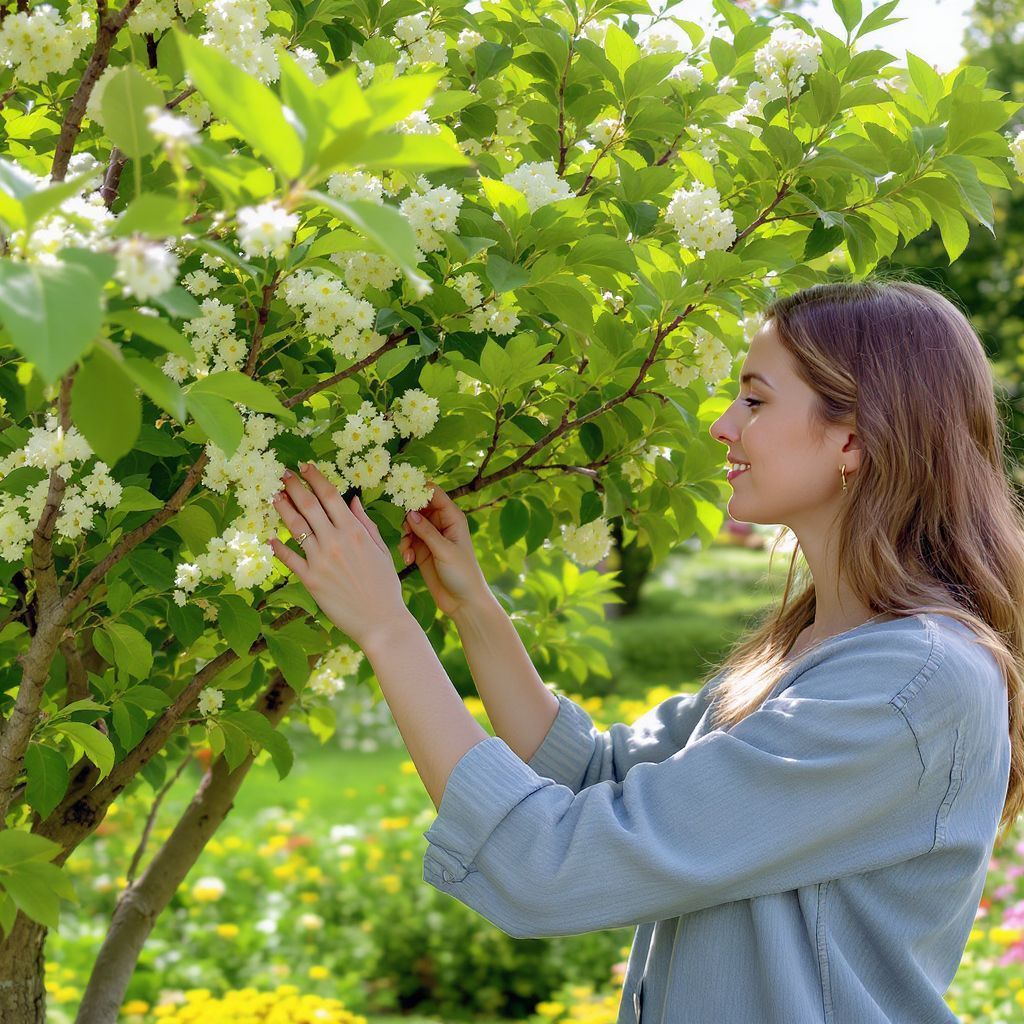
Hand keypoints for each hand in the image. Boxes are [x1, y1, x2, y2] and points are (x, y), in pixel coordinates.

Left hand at [269, 463, 407, 649]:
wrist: (381, 621)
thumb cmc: (385, 586)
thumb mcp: (382, 550)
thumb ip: (365, 523)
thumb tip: (353, 500)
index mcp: (355, 531)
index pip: (330, 496)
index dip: (315, 478)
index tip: (305, 467)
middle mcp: (335, 541)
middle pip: (308, 506)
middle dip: (294, 486)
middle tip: (283, 474)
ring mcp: (320, 560)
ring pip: (295, 527)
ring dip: (282, 508)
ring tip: (273, 496)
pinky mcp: (310, 580)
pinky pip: (289, 558)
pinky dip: (277, 546)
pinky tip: (269, 537)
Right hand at [399, 480, 490, 618]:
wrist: (463, 601)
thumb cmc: (462, 573)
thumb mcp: (444, 550)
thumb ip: (426, 531)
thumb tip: (410, 512)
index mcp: (453, 517)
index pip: (434, 494)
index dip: (419, 488)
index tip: (401, 489)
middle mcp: (441, 524)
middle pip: (418, 507)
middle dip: (407, 515)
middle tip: (403, 527)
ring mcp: (431, 537)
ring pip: (410, 525)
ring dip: (405, 536)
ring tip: (408, 551)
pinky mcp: (422, 551)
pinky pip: (407, 541)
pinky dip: (405, 548)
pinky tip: (408, 560)